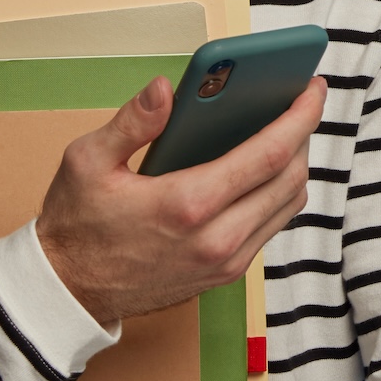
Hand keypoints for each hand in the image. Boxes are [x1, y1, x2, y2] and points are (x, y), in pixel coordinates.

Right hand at [37, 73, 323, 322]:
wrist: (68, 292)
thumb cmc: (76, 225)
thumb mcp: (87, 161)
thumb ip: (132, 121)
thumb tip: (166, 88)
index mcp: (188, 204)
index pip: (270, 154)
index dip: (301, 116)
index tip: (312, 88)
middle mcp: (217, 239)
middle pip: (291, 178)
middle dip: (304, 134)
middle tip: (300, 102)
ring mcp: (226, 262)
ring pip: (289, 205)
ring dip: (296, 165)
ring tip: (287, 131)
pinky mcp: (226, 274)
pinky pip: (271, 226)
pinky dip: (278, 193)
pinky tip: (265, 167)